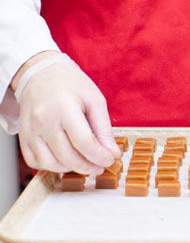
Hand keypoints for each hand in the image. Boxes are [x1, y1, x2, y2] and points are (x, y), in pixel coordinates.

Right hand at [13, 52, 120, 173]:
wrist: (41, 74)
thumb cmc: (71, 85)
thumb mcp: (95, 100)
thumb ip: (104, 129)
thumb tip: (112, 153)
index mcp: (64, 108)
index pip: (83, 142)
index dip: (100, 156)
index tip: (111, 159)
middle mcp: (43, 121)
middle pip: (68, 156)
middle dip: (89, 166)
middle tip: (101, 165)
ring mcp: (30, 130)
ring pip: (51, 164)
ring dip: (71, 169)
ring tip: (85, 162)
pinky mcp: (23, 137)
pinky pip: (35, 161)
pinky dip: (52, 166)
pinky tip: (66, 159)